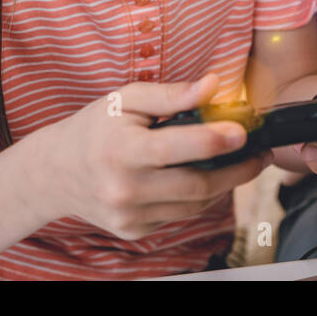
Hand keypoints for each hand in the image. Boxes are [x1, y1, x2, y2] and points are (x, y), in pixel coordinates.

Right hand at [45, 74, 269, 240]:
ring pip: (195, 204)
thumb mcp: (127, 99)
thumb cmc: (96, 128)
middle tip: (261, 153)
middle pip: (198, 185)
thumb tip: (213, 85)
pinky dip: (199, 196)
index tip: (245, 132)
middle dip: (238, 170)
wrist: (55, 172)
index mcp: (121, 151)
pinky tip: (205, 176)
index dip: (216, 140)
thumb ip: (172, 94)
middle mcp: (124, 190)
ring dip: (225, 184)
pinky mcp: (134, 230)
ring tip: (242, 162)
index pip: (179, 148)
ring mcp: (129, 216)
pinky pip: (181, 214)